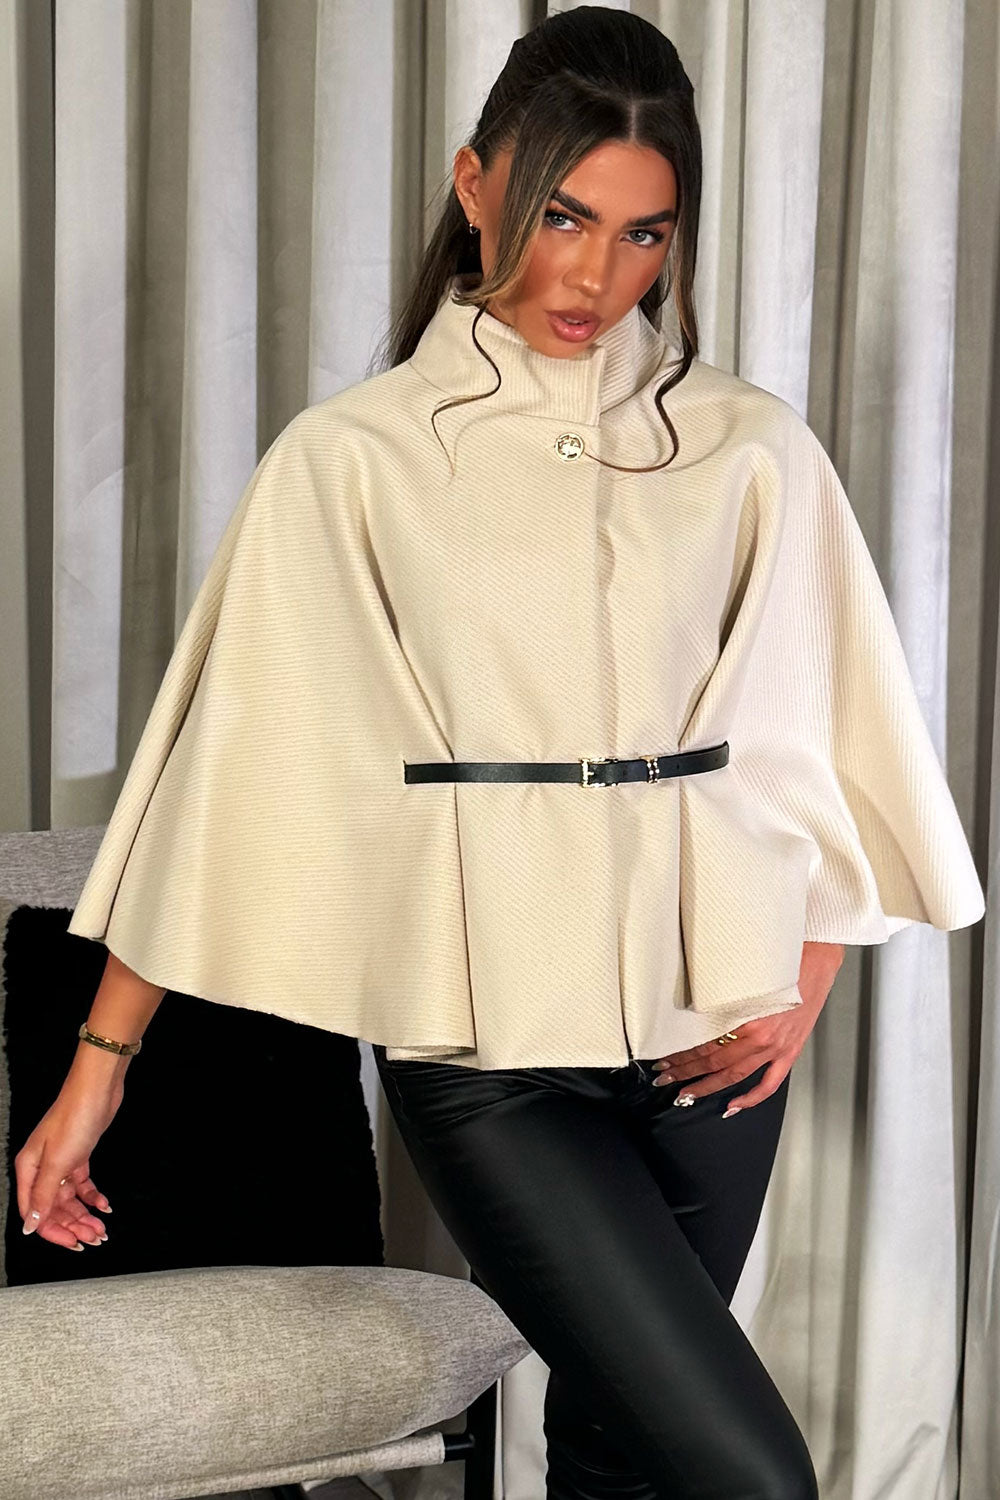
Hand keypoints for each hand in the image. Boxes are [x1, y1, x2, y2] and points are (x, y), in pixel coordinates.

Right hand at [14, 1073, 121, 1250]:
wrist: (97, 1090)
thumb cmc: (74, 1118)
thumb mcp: (57, 1163)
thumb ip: (43, 1196)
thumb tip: (30, 1226)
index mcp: (29, 1169)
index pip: (35, 1213)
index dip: (53, 1231)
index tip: (73, 1243)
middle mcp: (42, 1168)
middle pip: (54, 1208)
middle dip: (74, 1226)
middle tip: (94, 1237)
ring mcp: (61, 1162)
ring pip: (69, 1199)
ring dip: (85, 1215)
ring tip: (101, 1228)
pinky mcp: (79, 1156)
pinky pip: (82, 1185)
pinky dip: (93, 1197)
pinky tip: (104, 1205)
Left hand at [652, 942, 844, 1113]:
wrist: (818, 960)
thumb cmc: (782, 962)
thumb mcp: (745, 978)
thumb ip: (723, 998)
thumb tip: (693, 1011)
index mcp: (747, 1016)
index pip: (705, 1044)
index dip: (682, 1054)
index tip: (666, 1058)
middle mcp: (761, 1037)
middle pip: (714, 1062)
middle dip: (686, 1073)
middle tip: (665, 1078)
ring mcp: (776, 1048)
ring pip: (735, 1076)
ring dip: (708, 1087)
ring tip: (688, 1095)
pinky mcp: (790, 1052)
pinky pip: (769, 1084)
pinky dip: (750, 1098)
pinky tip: (732, 1106)